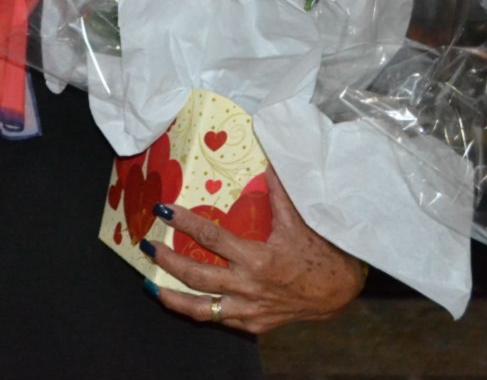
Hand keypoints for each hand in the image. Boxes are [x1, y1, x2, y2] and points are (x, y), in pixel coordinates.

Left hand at [142, 166, 366, 334]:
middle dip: (166, 261)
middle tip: (146, 246)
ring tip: (150, 286)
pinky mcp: (253, 324)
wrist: (340, 293)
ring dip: (172, 297)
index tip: (163, 210)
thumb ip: (279, 193)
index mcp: (257, 258)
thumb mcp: (299, 222)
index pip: (210, 237)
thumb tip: (268, 162)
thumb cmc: (319, 255)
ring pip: (200, 309)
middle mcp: (248, 286)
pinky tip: (181, 302)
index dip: (183, 222)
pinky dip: (198, 311)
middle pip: (196, 275)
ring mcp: (249, 309)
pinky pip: (219, 319)